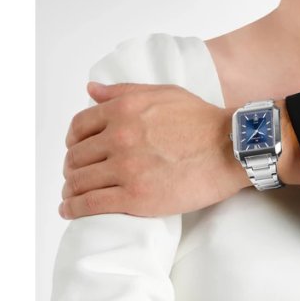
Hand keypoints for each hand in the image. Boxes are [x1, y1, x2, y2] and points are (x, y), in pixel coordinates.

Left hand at [60, 82, 248, 219]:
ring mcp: (125, 168)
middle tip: (77, 177)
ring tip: (71, 196)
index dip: (73, 141)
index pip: (80, 126)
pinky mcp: (136, 197)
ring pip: (80, 181)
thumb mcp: (163, 93)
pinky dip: (75, 208)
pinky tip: (69, 211)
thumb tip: (92, 89)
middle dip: (73, 168)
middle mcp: (118, 138)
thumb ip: (124, 92)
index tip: (76, 151)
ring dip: (71, 190)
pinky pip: (92, 204)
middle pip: (77, 156)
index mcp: (122, 110)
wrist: (230, 149)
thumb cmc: (204, 122)